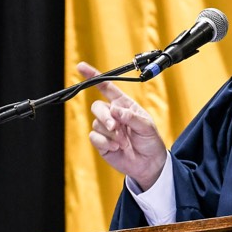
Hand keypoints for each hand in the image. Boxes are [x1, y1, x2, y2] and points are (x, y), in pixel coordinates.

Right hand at [77, 62, 167, 189]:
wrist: (148, 163)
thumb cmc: (150, 141)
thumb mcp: (147, 126)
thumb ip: (131, 117)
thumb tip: (115, 110)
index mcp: (123, 105)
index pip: (106, 87)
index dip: (94, 76)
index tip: (81, 67)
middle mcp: (112, 114)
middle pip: (97, 106)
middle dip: (105, 117)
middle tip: (116, 127)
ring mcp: (106, 128)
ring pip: (97, 123)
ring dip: (111, 134)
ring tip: (124, 142)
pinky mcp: (101, 142)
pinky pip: (94, 137)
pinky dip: (105, 142)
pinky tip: (116, 147)